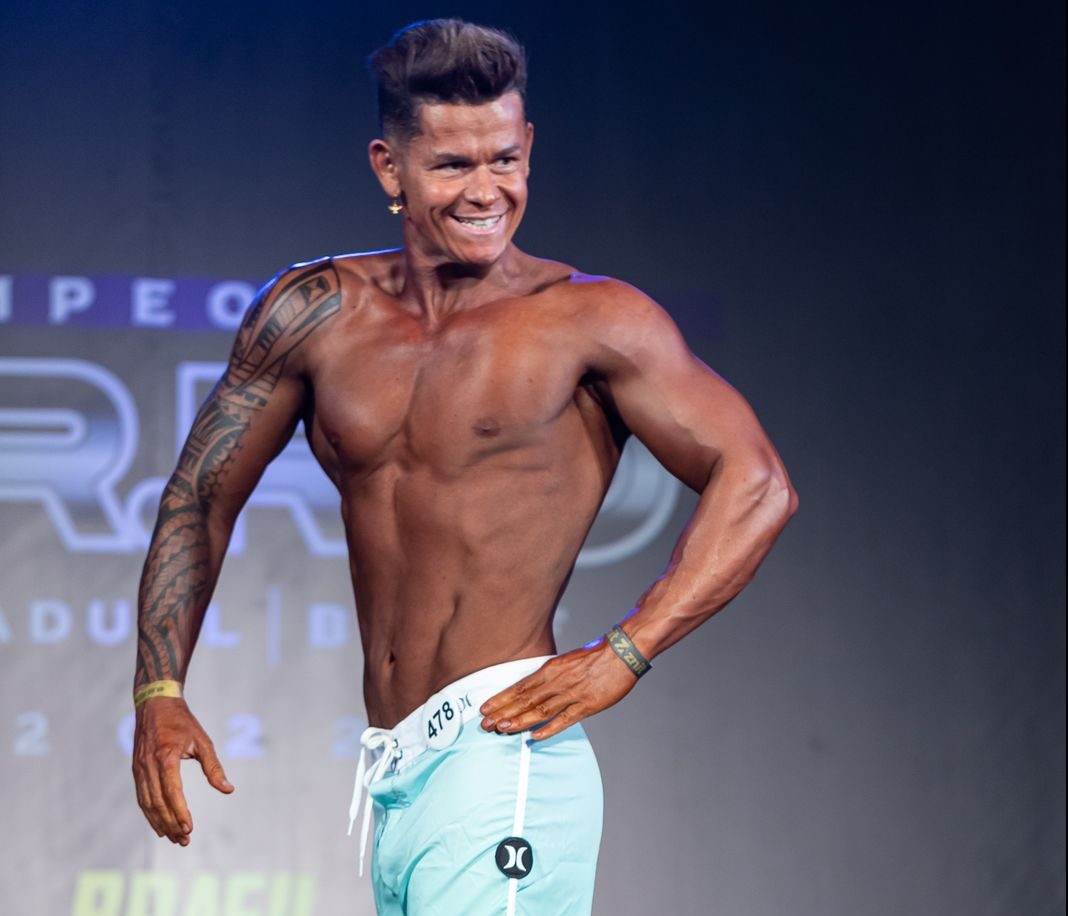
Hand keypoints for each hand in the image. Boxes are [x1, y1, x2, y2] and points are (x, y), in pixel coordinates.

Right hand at [132, 697, 232, 844]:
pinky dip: (150, 813)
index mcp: (166, 756)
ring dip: (160, 823)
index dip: (179, 812)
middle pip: (158, 802)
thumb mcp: (202, 741)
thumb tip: (228, 790)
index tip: (189, 829)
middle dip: (171, 823)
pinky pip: (142, 797)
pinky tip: (159, 825)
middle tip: (184, 840)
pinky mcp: (136, 770)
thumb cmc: (183, 722)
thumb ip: (214, 767)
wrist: (155, 704)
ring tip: (174, 838)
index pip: (172, 792)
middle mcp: (148, 765)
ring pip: (147, 803)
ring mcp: (139, 769)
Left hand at [479, 638, 638, 741]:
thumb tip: (532, 688)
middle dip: (503, 712)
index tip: (485, 709)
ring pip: (540, 710)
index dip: (501, 699)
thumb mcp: (566, 661)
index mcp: (551, 669)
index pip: (520, 686)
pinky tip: (535, 736)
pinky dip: (549, 728)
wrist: (622, 652)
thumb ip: (550, 675)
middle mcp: (558, 682)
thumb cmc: (595, 655)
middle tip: (485, 724)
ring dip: (519, 721)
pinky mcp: (587, 705)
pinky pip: (565, 719)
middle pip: (525, 700)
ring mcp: (572, 694)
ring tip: (502, 730)